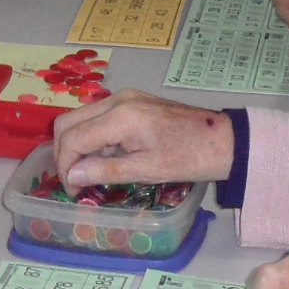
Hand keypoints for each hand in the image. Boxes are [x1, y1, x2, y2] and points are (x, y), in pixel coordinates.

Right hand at [52, 90, 235, 189]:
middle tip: (75, 182)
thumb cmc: (189, 158)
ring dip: (77, 144)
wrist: (224, 140)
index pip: (73, 138)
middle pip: (69, 122)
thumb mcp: (147, 170)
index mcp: (120, 116)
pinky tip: (106, 158)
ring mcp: (125, 98)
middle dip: (64, 153)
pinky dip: (93, 137)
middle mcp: (117, 100)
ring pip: (81, 118)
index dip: (65, 166)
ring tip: (90, 173)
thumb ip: (106, 170)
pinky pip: (99, 117)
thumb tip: (72, 176)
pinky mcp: (133, 101)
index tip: (73, 190)